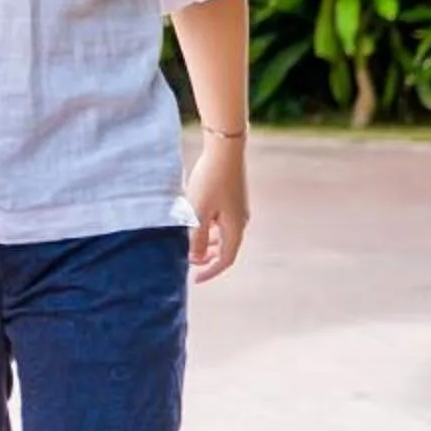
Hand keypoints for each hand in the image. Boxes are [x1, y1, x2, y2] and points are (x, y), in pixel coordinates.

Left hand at [188, 133, 249, 282]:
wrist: (225, 150)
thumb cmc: (209, 181)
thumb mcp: (198, 212)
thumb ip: (195, 237)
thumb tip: (194, 258)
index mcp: (235, 228)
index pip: (225, 259)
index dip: (210, 271)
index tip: (195, 280)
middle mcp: (241, 220)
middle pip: (226, 247)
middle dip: (208, 257)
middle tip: (189, 261)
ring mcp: (239, 208)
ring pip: (223, 234)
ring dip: (207, 242)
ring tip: (189, 243)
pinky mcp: (233, 197)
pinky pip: (222, 220)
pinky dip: (209, 227)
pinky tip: (194, 220)